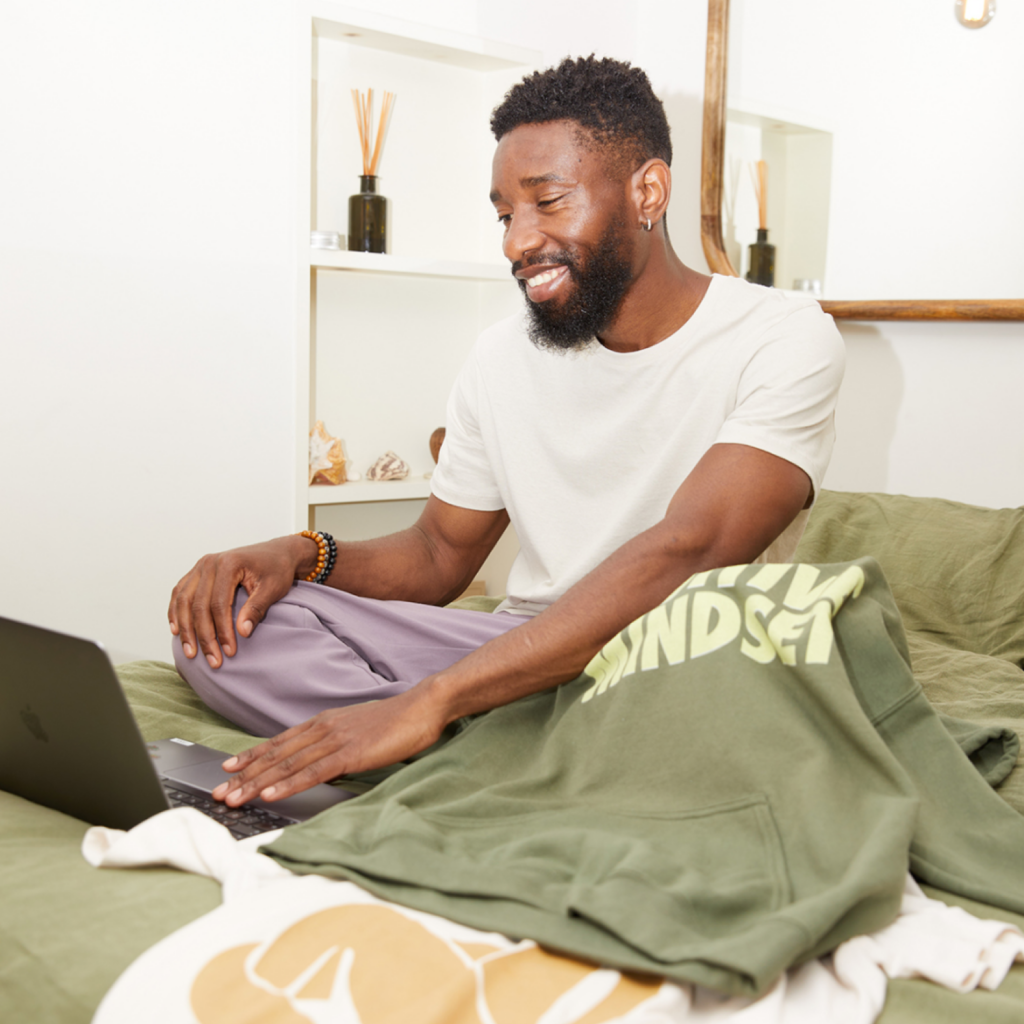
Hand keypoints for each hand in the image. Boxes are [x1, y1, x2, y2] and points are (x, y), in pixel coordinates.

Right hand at [168, 535, 314, 667]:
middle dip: (204, 636)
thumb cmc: (277, 570)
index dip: (222, 631)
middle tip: (213, 661)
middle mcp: (209, 563)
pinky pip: (180, 593)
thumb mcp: (273, 588)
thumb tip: (242, 632)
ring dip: (185, 629)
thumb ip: (257, 608)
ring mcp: (201, 566)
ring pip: (184, 600)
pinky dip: (175, 612)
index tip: (229, 652)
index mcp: (228, 564)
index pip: (219, 604)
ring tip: (190, 653)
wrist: (277, 553)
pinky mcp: (197, 572)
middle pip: (198, 605)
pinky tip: (177, 631)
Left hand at [211, 683, 448, 805]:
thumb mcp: (359, 731)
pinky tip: (271, 794)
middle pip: (276, 754)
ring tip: (234, 798)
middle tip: (219, 791)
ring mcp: (335, 740)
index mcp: (324, 722)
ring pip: (288, 764)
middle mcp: (323, 728)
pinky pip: (313, 772)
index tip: (229, 768)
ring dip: (257, 783)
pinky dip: (288, 783)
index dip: (252, 756)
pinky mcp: (351, 753)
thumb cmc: (397, 720)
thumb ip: (337, 745)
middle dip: (245, 775)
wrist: (422, 706)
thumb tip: (322, 764)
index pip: (280, 742)